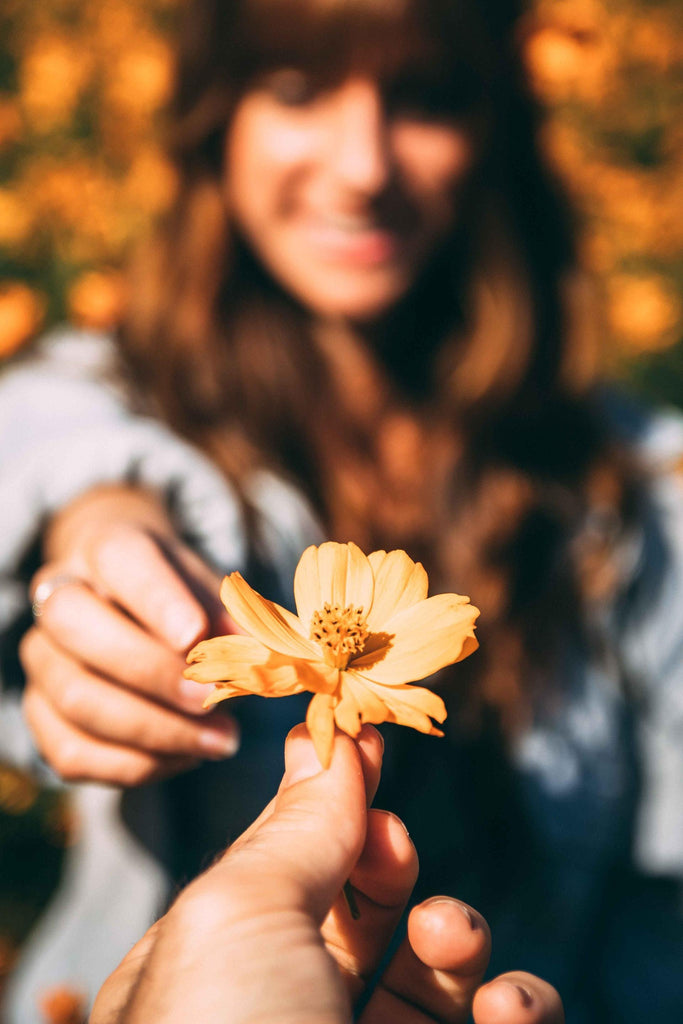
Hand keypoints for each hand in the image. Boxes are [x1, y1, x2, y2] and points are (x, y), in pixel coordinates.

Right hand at [20, 485, 239, 785]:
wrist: (127, 606)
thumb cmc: (181, 596)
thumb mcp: (214, 590)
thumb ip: (237, 617)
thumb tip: (266, 655)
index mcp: (106, 548)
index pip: (120, 559)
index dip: (157, 599)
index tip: (196, 635)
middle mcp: (59, 597)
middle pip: (78, 627)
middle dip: (151, 672)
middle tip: (213, 699)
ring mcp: (42, 657)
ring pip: (76, 697)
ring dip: (154, 730)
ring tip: (219, 740)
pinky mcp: (38, 713)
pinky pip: (70, 752)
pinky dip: (132, 765)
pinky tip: (185, 757)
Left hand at [92, 724, 563, 1023]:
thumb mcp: (238, 916)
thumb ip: (295, 826)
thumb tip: (324, 735)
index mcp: (217, 967)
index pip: (286, 864)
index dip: (331, 808)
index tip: (369, 751)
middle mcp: (287, 1014)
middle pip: (362, 910)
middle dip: (392, 865)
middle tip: (395, 849)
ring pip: (433, 971)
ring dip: (459, 933)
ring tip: (452, 941)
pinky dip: (516, 1006)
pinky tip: (510, 1008)